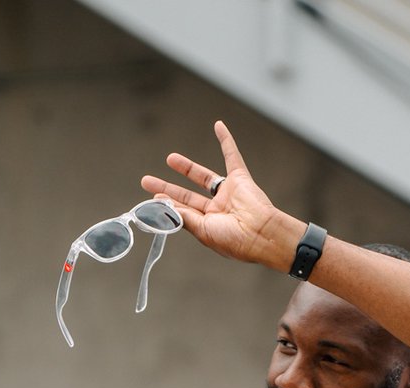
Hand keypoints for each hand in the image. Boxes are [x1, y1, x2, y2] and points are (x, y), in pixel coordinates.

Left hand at [141, 121, 299, 270]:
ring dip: (186, 167)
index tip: (152, 200)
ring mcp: (228, 194)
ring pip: (203, 176)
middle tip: (147, 181)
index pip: (184, 212)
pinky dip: (226, 141)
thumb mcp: (204, 232)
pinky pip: (232, 156)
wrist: (262, 234)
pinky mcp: (240, 180)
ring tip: (170, 159)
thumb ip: (184, 218)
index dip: (168, 205)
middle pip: (188, 195)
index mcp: (210, 226)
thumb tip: (165, 208)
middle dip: (167, 188)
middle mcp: (218, 210)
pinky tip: (218, 126)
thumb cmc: (236, 240)